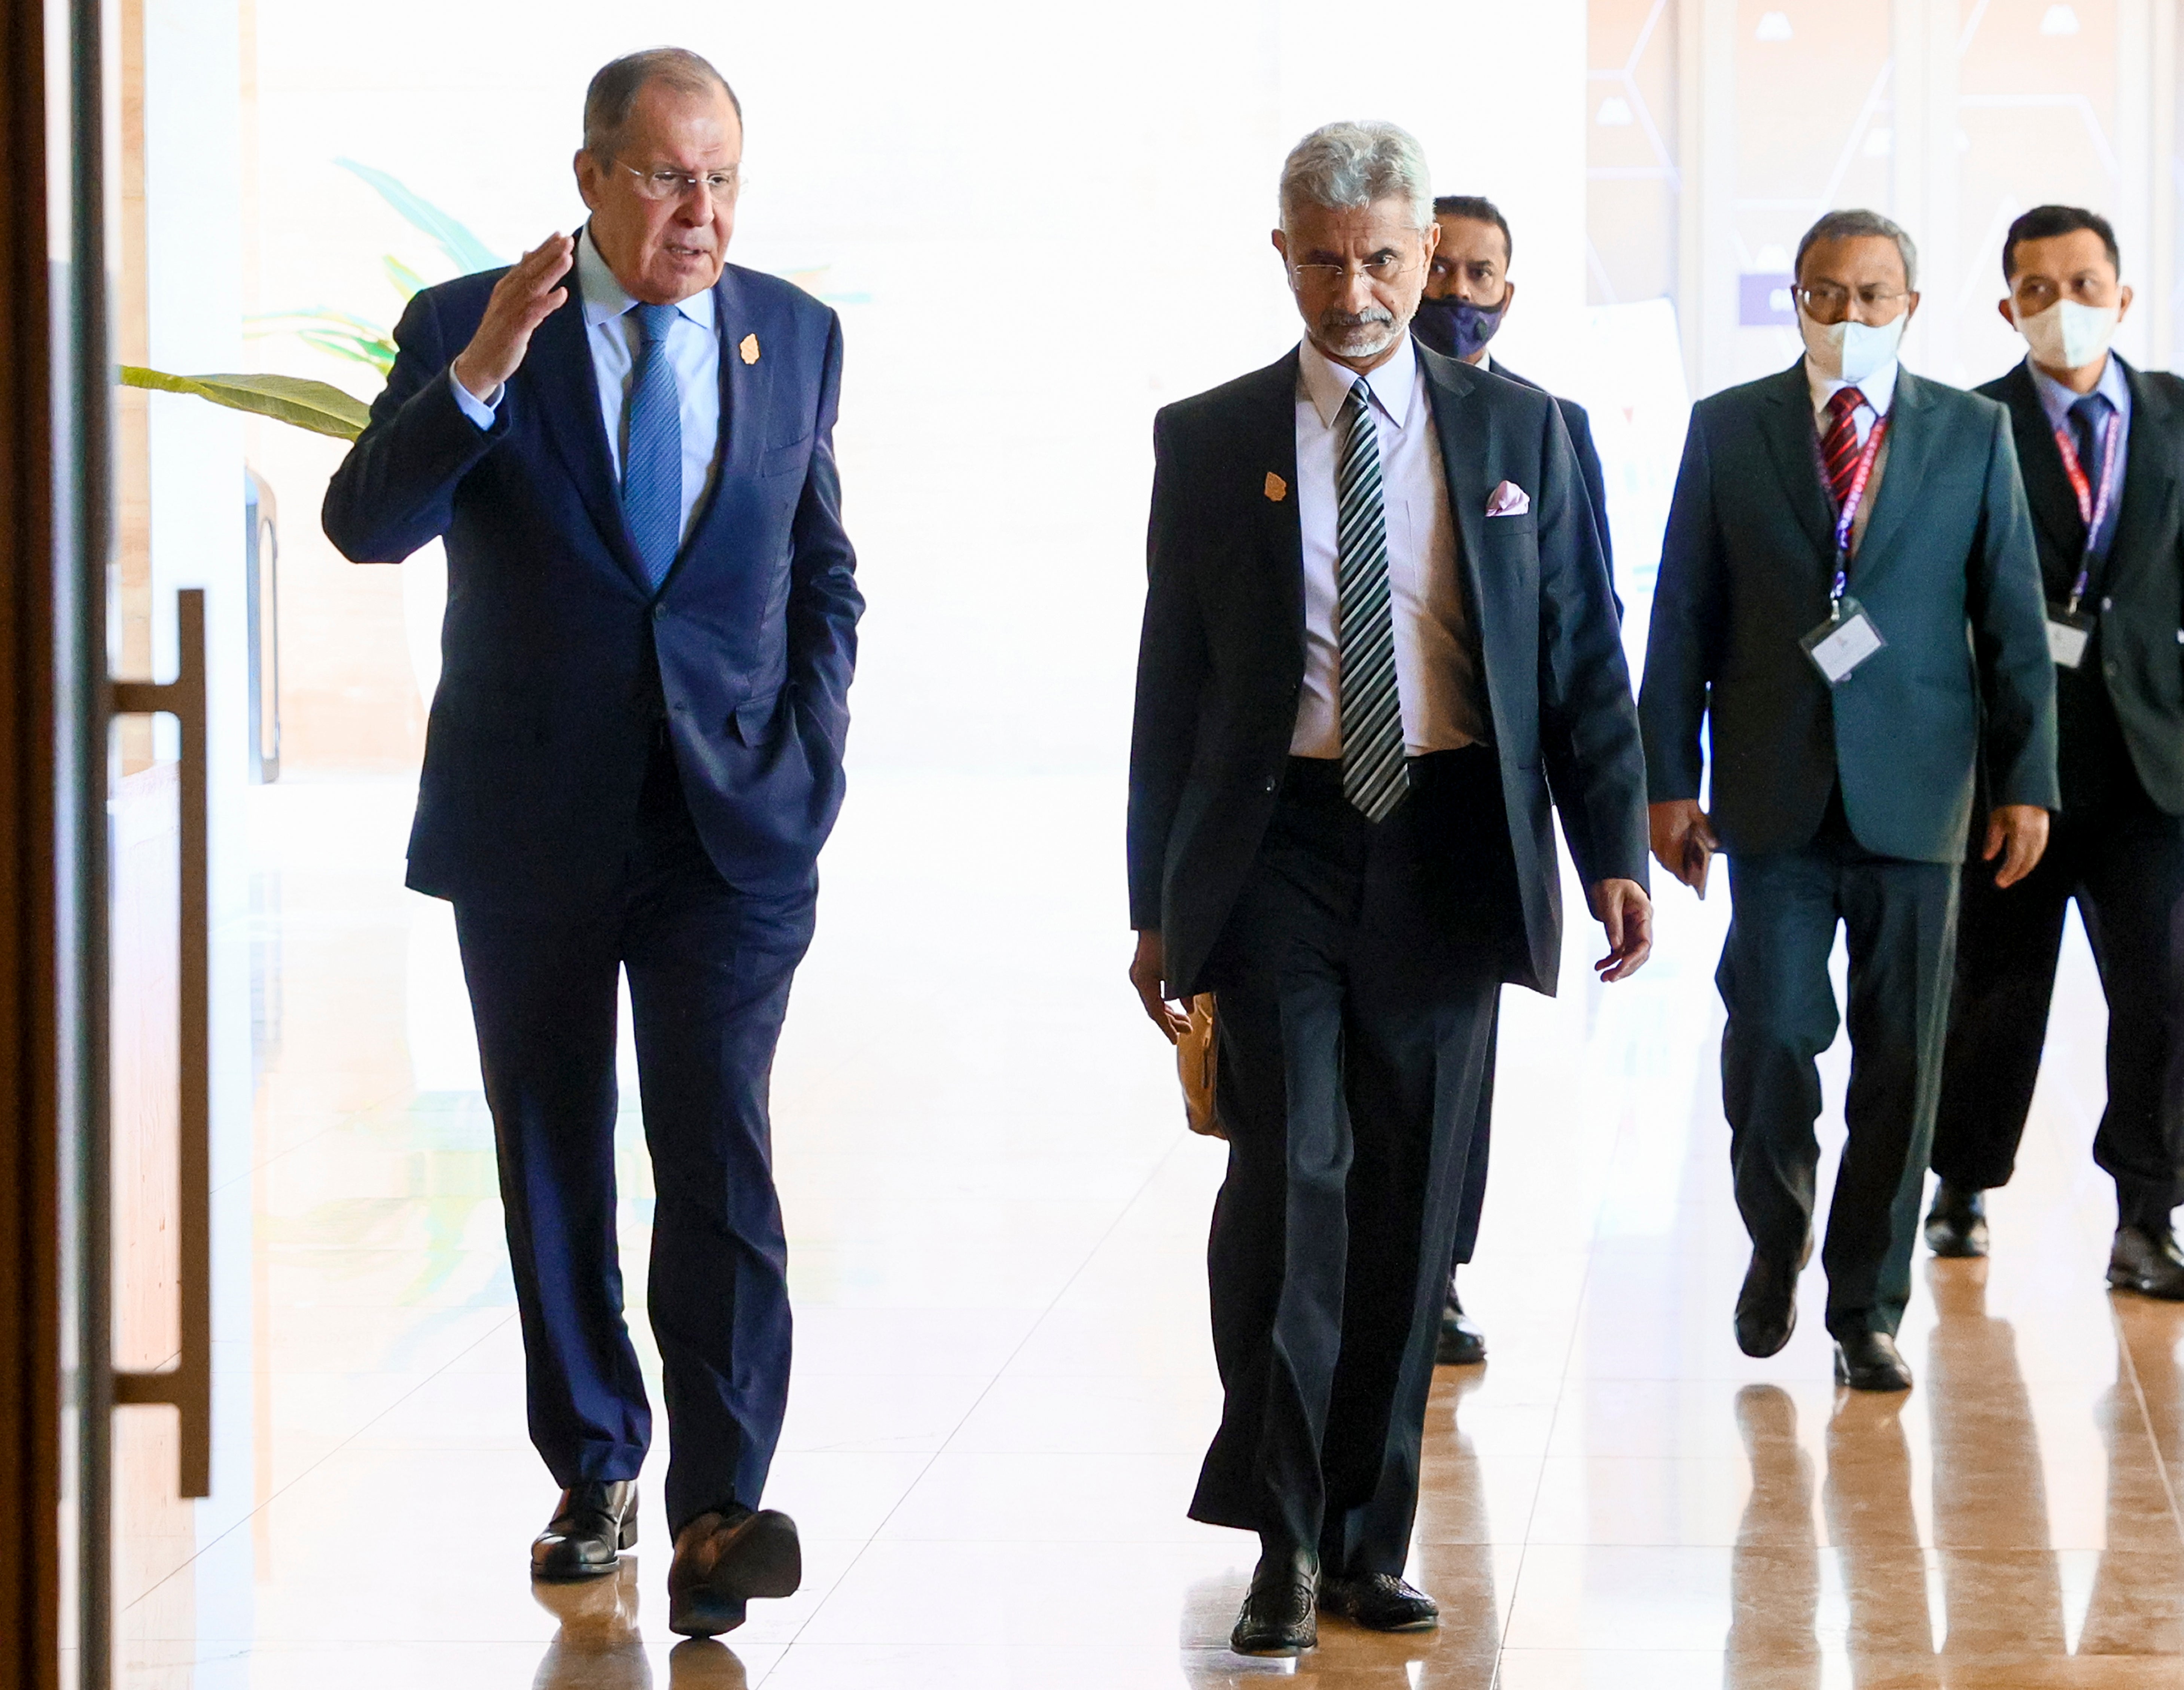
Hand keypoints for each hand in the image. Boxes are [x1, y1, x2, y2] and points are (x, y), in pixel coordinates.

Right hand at [450, 233, 574, 400]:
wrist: (480, 362)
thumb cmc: (499, 331)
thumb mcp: (508, 302)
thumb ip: (520, 279)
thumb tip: (526, 254)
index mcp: (506, 287)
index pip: (527, 263)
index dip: (543, 248)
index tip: (560, 234)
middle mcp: (507, 295)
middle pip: (531, 270)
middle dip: (549, 253)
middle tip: (568, 239)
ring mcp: (510, 311)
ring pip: (533, 287)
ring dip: (551, 272)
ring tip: (567, 258)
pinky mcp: (515, 330)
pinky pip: (533, 313)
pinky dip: (547, 302)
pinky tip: (562, 294)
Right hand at [1130, 930, 1190, 1043]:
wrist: (1158, 915)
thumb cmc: (1171, 940)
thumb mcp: (1181, 968)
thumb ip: (1186, 991)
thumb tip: (1189, 1010)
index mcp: (1144, 980)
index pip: (1155, 1011)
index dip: (1166, 1027)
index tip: (1175, 1040)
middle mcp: (1138, 978)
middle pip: (1154, 1007)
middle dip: (1171, 1021)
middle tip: (1188, 1030)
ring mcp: (1139, 973)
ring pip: (1154, 1000)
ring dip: (1170, 1011)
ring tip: (1185, 1022)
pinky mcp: (1144, 968)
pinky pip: (1154, 990)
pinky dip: (1166, 1000)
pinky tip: (1178, 1006)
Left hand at [1589, 878, 1652, 981]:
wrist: (1608, 874)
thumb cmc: (1612, 882)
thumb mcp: (1610, 900)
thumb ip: (1613, 923)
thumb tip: (1616, 946)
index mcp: (1644, 915)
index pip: (1645, 942)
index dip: (1634, 958)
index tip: (1621, 966)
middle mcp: (1642, 925)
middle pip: (1639, 953)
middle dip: (1626, 967)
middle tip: (1610, 978)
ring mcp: (1633, 929)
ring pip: (1629, 954)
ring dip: (1618, 967)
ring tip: (1603, 977)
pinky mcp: (1623, 932)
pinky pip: (1619, 949)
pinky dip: (1610, 959)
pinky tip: (1600, 966)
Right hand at [1648, 799, 1717, 896]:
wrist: (1655, 786)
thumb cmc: (1674, 798)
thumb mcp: (1695, 812)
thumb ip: (1706, 830)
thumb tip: (1715, 845)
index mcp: (1672, 842)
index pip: (1679, 869)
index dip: (1687, 878)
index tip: (1693, 884)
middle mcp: (1659, 845)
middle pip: (1670, 867)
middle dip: (1681, 872)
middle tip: (1691, 876)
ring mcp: (1651, 841)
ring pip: (1663, 859)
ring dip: (1673, 863)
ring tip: (1685, 863)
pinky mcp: (1646, 835)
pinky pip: (1657, 850)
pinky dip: (1666, 852)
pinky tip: (1673, 847)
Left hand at [1983, 804, 2049, 888]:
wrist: (2028, 790)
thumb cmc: (2008, 803)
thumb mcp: (1996, 819)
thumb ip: (1993, 840)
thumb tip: (1987, 858)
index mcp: (2020, 832)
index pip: (2015, 858)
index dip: (2008, 872)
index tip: (1999, 881)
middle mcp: (2033, 835)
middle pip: (2026, 862)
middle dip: (2015, 874)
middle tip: (2002, 883)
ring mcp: (2041, 834)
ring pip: (2034, 859)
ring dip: (2023, 870)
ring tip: (2010, 878)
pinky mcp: (2044, 833)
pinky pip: (2038, 852)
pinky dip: (2030, 862)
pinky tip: (2022, 867)